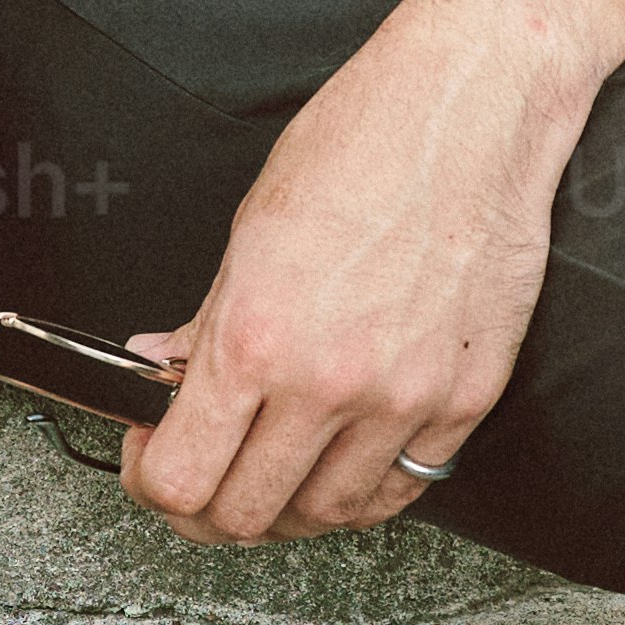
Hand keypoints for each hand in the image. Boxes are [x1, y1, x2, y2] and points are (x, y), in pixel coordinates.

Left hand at [129, 0, 580, 541]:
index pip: (181, 476)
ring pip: (326, 516)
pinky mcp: (465, 398)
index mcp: (256, 335)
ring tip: (273, 467)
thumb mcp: (252, 229)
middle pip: (245, 515)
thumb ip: (208, 320)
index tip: (152, 459)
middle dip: (206, 508)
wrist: (473, 108)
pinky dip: (361, 491)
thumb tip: (162, 370)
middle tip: (204, 473)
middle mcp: (329, 381)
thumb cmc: (363, 142)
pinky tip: (340, 461)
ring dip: (286, 506)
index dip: (151, 483)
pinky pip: (403, 489)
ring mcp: (404, 398)